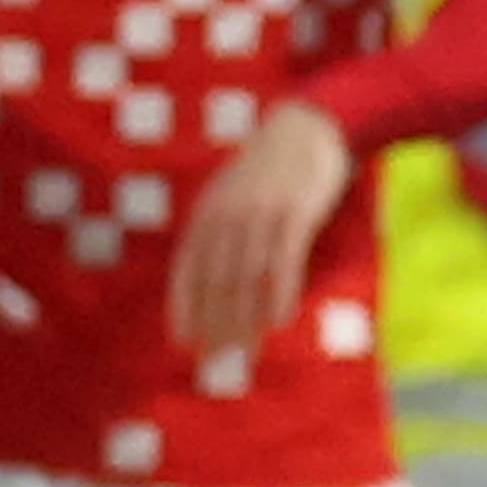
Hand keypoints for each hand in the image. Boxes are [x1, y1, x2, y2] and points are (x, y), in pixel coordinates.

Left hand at [168, 101, 353, 355]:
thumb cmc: (267, 173)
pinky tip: (278, 321)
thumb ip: (221, 234)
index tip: (182, 340)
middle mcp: (226, 215)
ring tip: (243, 351)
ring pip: (246, 275)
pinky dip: (278, 292)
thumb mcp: (231, 198)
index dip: (184, 305)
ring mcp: (259, 214)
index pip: (187, 268)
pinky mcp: (294, 213)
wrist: (303, 129)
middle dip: (213, 321)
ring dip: (243, 316)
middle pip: (215, 278)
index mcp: (206, 214)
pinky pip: (282, 260)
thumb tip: (215, 282)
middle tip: (215, 357)